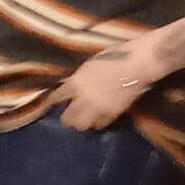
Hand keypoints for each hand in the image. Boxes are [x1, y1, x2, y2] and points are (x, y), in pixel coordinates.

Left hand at [50, 41, 165, 131]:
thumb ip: (77, 79)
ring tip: (82, 118)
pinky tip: (97, 117)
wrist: (136, 64)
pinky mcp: (112, 115)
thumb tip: (68, 87)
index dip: (51, 102)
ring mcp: (98, 109)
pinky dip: (96, 122)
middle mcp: (83, 99)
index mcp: (75, 83)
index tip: (48, 104)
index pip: (56, 98)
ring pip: (82, 126)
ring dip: (80, 122)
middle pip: (67, 119)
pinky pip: (99, 125)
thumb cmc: (113, 58)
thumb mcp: (88, 66)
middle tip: (68, 114)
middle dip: (66, 117)